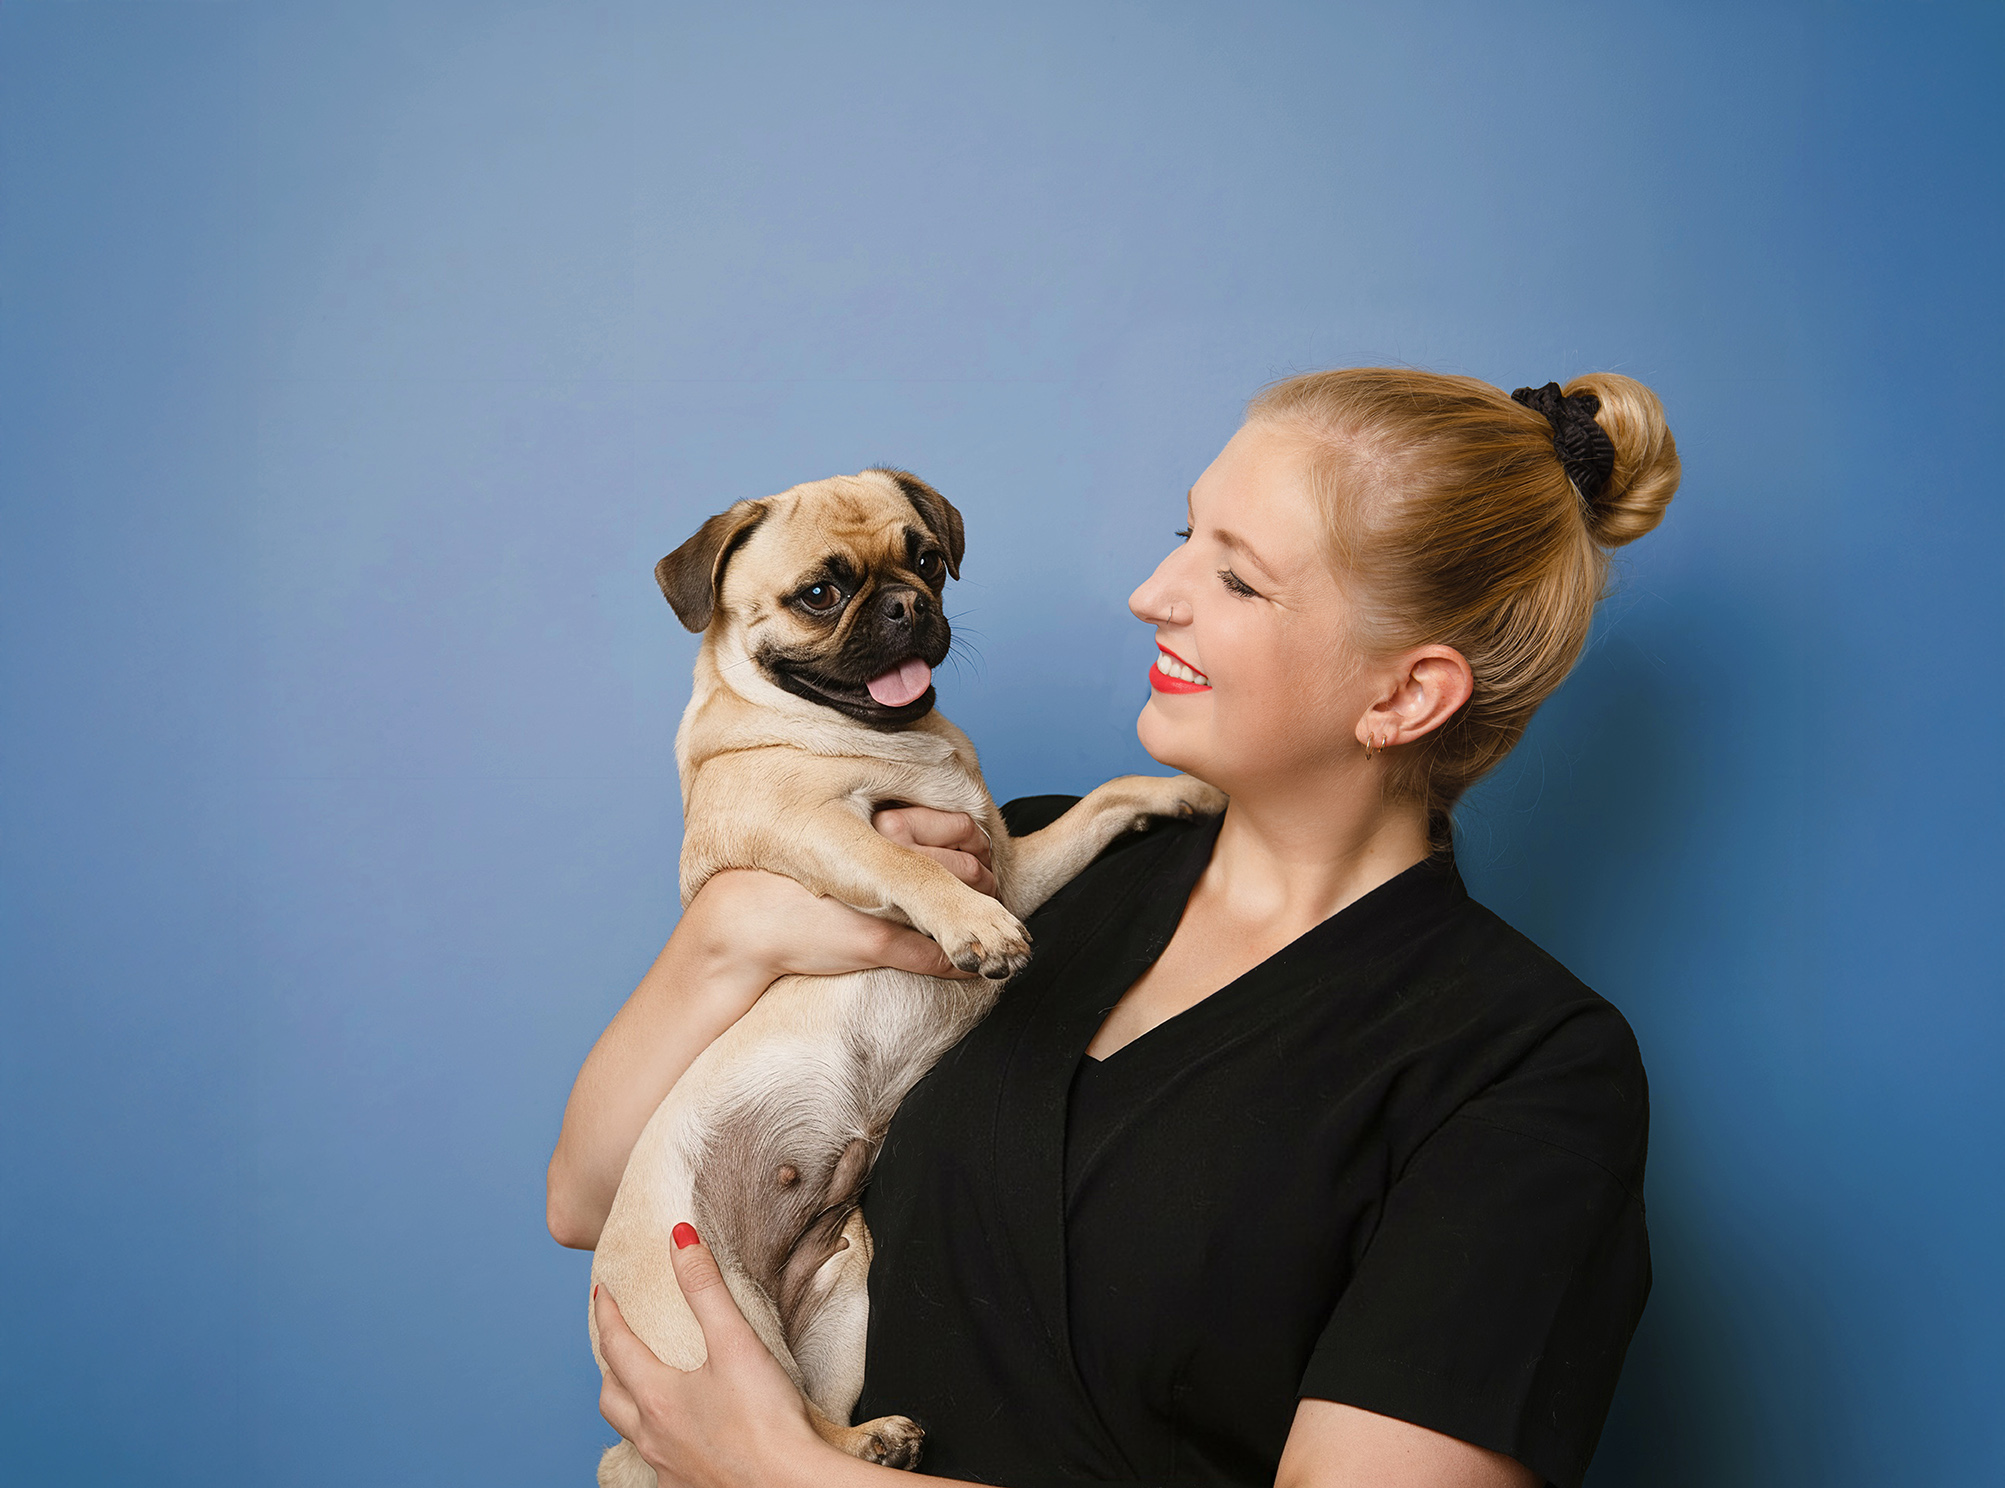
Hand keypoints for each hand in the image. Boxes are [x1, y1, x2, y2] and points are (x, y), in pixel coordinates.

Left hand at [596, 1226, 834, 1487]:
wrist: (789, 1486)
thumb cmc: (766, 1420)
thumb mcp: (736, 1343)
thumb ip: (705, 1288)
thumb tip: (680, 1239)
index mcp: (658, 1397)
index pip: (617, 1346)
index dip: (606, 1314)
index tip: (601, 1291)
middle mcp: (654, 1435)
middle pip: (611, 1396)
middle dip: (608, 1364)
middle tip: (615, 1341)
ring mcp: (668, 1468)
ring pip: (630, 1433)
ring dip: (628, 1405)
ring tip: (642, 1389)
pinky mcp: (687, 1487)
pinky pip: (657, 1462)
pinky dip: (657, 1440)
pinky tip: (678, 1437)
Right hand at [683, 809, 999, 985]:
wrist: (743, 922)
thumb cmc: (794, 879)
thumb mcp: (844, 842)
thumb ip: (890, 835)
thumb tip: (938, 837)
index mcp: (881, 824)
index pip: (961, 827)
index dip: (984, 846)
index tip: (984, 857)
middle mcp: (886, 855)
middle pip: (971, 868)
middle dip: (990, 886)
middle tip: (990, 896)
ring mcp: (882, 901)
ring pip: (961, 911)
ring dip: (983, 927)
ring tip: (984, 931)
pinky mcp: (873, 941)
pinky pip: (936, 957)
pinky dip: (960, 964)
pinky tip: (968, 965)